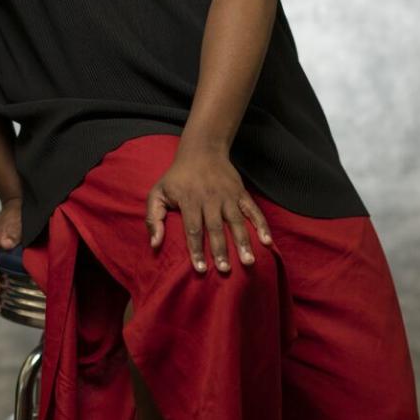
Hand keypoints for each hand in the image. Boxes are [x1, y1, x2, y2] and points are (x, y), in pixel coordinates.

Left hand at [145, 147, 272, 273]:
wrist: (202, 150)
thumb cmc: (177, 177)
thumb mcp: (158, 192)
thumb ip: (153, 218)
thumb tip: (155, 243)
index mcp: (189, 200)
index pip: (193, 229)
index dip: (197, 250)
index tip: (201, 269)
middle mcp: (209, 199)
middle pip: (215, 228)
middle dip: (220, 250)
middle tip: (225, 270)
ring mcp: (227, 196)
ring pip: (236, 222)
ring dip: (243, 242)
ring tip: (248, 261)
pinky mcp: (240, 193)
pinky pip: (253, 210)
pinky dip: (261, 225)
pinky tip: (267, 241)